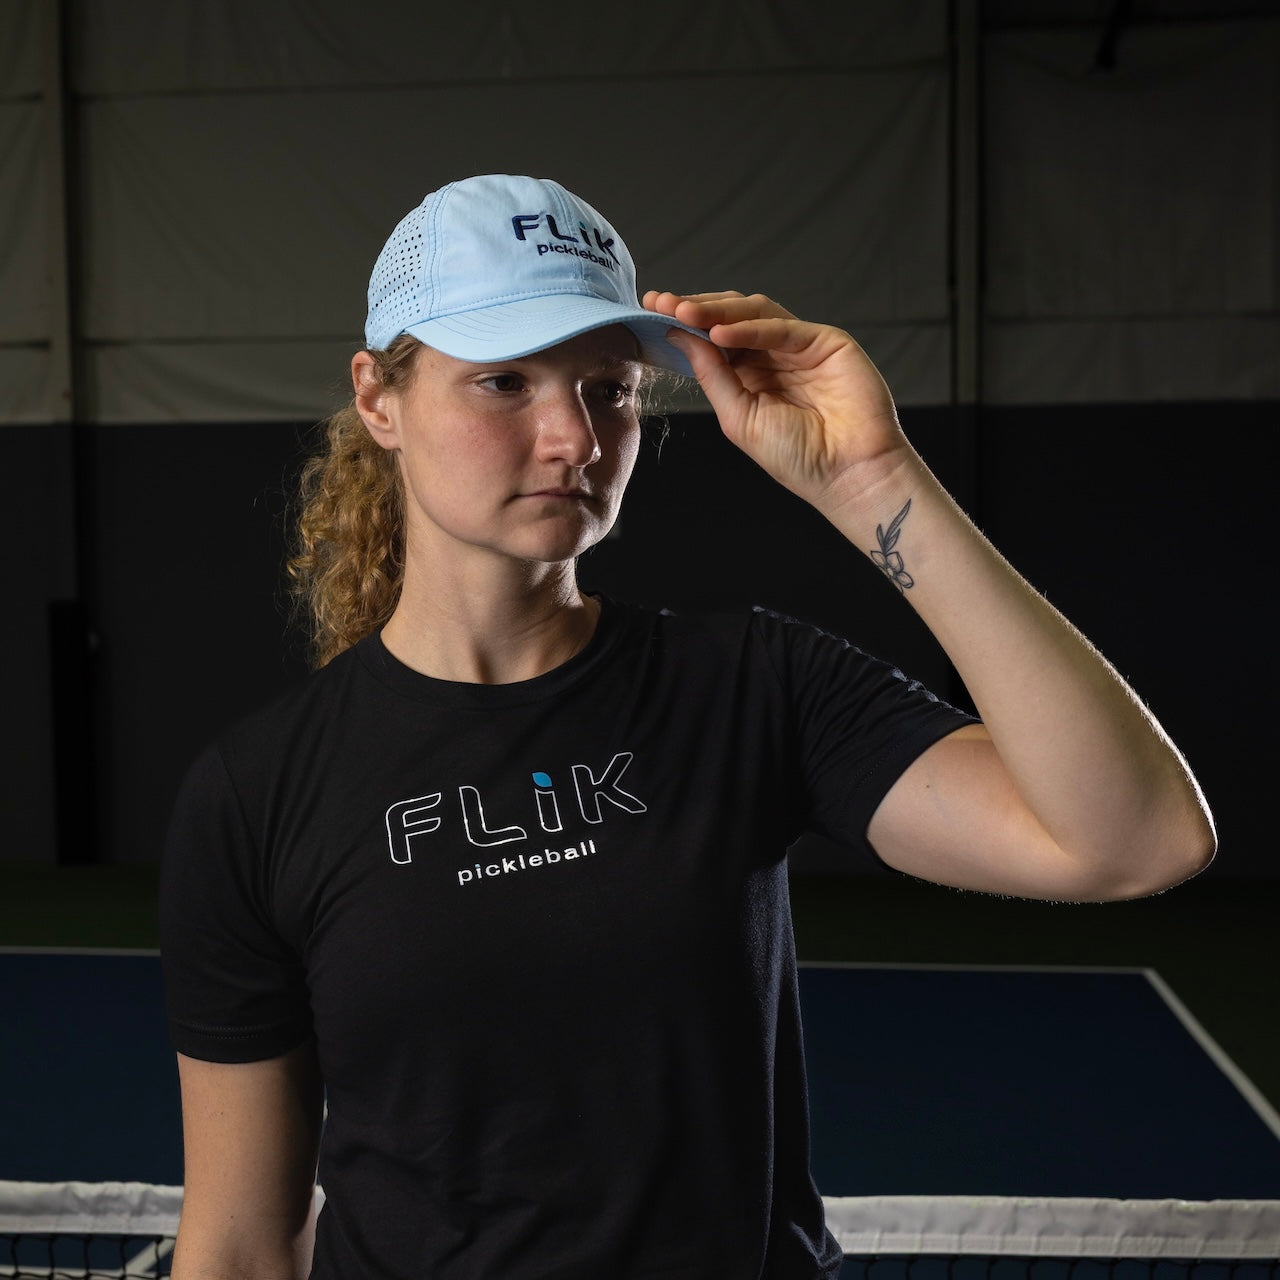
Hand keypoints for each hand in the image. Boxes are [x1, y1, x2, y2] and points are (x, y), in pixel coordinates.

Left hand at [642, 290, 907, 511]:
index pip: (712, 338)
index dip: (684, 323)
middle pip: (730, 318)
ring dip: (716, 311)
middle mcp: (773, 356)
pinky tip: (720, 334)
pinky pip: (782, 327)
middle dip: (694, 308)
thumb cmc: (797, 457)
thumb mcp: (739, 417)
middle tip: (661, 303)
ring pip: (754, 313)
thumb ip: (712, 375)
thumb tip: (679, 337)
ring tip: (684, 312)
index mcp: (751, 375)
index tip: (651, 309)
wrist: (847, 473)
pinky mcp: (825, 341)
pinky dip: (749, 327)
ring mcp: (799, 346)